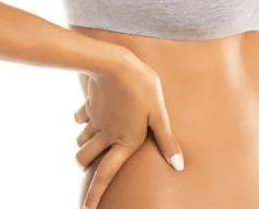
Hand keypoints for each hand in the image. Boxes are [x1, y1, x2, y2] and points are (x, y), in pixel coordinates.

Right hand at [73, 51, 184, 208]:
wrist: (115, 64)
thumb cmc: (142, 87)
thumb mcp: (159, 113)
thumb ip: (166, 139)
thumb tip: (179, 166)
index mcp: (125, 141)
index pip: (106, 174)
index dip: (95, 194)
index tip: (87, 208)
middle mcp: (106, 135)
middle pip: (84, 159)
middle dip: (84, 165)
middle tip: (87, 168)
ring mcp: (95, 120)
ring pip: (81, 140)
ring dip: (83, 144)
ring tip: (89, 143)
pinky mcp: (89, 105)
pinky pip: (80, 118)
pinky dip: (81, 120)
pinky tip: (86, 116)